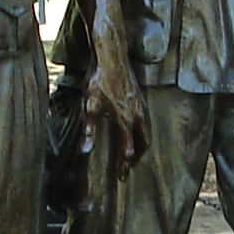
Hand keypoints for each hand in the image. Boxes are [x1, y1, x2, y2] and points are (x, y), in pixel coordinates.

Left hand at [80, 57, 147, 180]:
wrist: (113, 57)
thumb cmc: (100, 80)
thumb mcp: (90, 105)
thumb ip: (89, 130)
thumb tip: (86, 151)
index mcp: (126, 119)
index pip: (128, 149)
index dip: (124, 165)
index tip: (120, 176)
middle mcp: (138, 115)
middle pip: (144, 144)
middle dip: (137, 158)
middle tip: (128, 169)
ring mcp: (142, 107)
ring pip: (148, 133)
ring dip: (142, 146)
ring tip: (134, 155)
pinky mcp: (142, 99)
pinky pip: (147, 123)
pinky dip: (144, 134)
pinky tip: (136, 133)